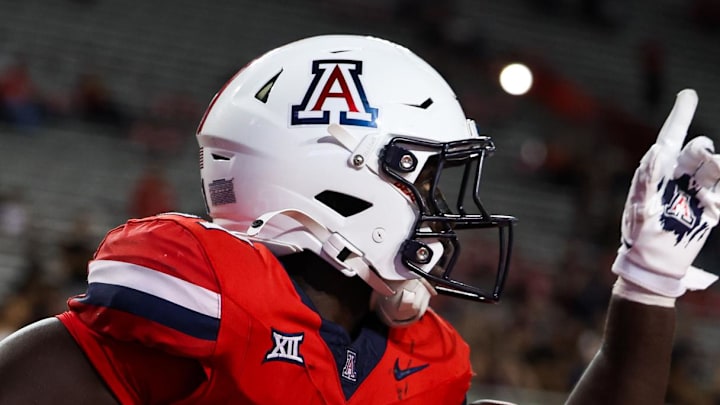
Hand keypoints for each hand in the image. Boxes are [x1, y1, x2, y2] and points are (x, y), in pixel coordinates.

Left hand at [612, 89, 719, 298]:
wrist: (655, 263)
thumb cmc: (640, 234)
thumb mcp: (640, 207)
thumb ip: (649, 178)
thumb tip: (658, 149)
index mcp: (656, 171)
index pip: (670, 137)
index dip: (680, 115)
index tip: (689, 94)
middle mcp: (677, 175)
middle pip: (695, 151)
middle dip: (700, 152)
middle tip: (705, 158)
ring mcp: (696, 189)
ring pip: (714, 166)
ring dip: (717, 167)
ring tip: (713, 179)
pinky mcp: (711, 205)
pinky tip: (712, 202)